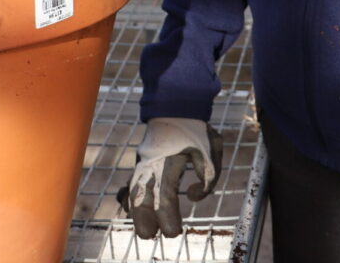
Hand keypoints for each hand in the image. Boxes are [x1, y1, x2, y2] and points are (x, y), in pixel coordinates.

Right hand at [118, 117, 223, 238]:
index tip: (175, 231)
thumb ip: (208, 177)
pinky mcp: (143, 160)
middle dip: (143, 220)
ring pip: (133, 190)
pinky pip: (131, 179)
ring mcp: (144, 161)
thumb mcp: (212, 149)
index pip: (164, 199)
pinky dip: (128, 193)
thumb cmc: (196, 129)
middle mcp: (151, 164)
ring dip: (136, 211)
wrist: (176, 104)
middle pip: (141, 198)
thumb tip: (192, 196)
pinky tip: (127, 206)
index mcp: (168, 163)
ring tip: (141, 228)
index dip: (168, 218)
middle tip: (150, 235)